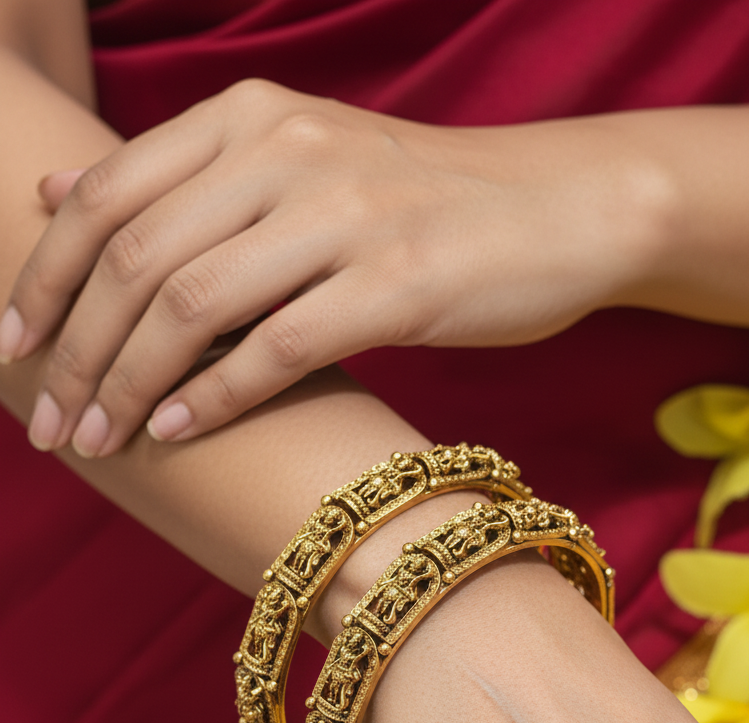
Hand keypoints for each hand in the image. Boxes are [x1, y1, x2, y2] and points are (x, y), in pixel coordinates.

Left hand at [1, 79, 659, 455]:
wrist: (559, 207)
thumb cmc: (423, 203)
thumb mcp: (300, 161)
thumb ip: (188, 178)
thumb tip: (64, 196)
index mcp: (251, 119)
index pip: (108, 195)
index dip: (43, 275)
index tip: (9, 344)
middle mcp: (287, 153)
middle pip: (135, 257)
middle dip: (74, 350)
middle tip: (49, 422)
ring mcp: (344, 216)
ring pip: (192, 306)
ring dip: (128, 385)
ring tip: (95, 442)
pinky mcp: (398, 284)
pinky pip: (276, 348)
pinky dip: (213, 399)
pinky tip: (176, 434)